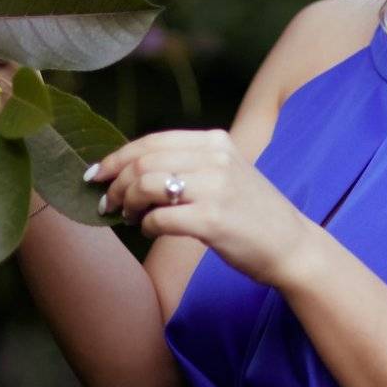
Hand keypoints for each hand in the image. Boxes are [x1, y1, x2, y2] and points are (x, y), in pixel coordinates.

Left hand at [88, 127, 313, 290]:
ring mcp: (215, 188)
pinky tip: (151, 231)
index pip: (152, 141)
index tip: (95, 175)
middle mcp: (216, 158)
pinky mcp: (213, 220)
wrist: (291, 245)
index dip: (116, 157)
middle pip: (144, 161)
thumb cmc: (250, 214)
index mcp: (216, 141)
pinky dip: (146, 226)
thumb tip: (130, 170)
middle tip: (107, 203)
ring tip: (130, 218)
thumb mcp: (225, 172)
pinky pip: (159, 218)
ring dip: (127, 204)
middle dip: (115, 184)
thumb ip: (189, 163)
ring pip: (146, 185)